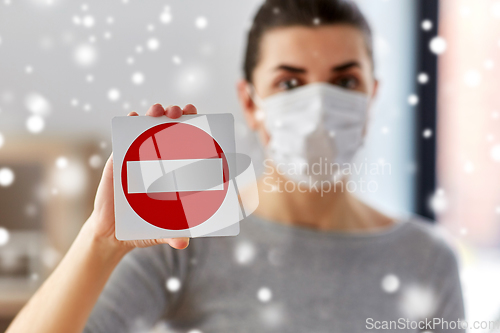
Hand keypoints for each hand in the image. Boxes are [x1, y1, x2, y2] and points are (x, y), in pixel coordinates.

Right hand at [85, 103, 197, 251]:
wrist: (112, 234)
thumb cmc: (143, 228)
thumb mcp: (161, 230)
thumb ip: (173, 235)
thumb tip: (184, 243)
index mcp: (172, 174)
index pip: (186, 145)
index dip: (193, 128)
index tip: (197, 115)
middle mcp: (157, 162)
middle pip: (169, 131)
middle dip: (175, 116)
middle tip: (178, 112)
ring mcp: (137, 159)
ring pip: (147, 130)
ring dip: (153, 115)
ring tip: (157, 110)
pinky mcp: (119, 162)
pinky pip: (123, 139)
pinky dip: (128, 124)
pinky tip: (132, 116)